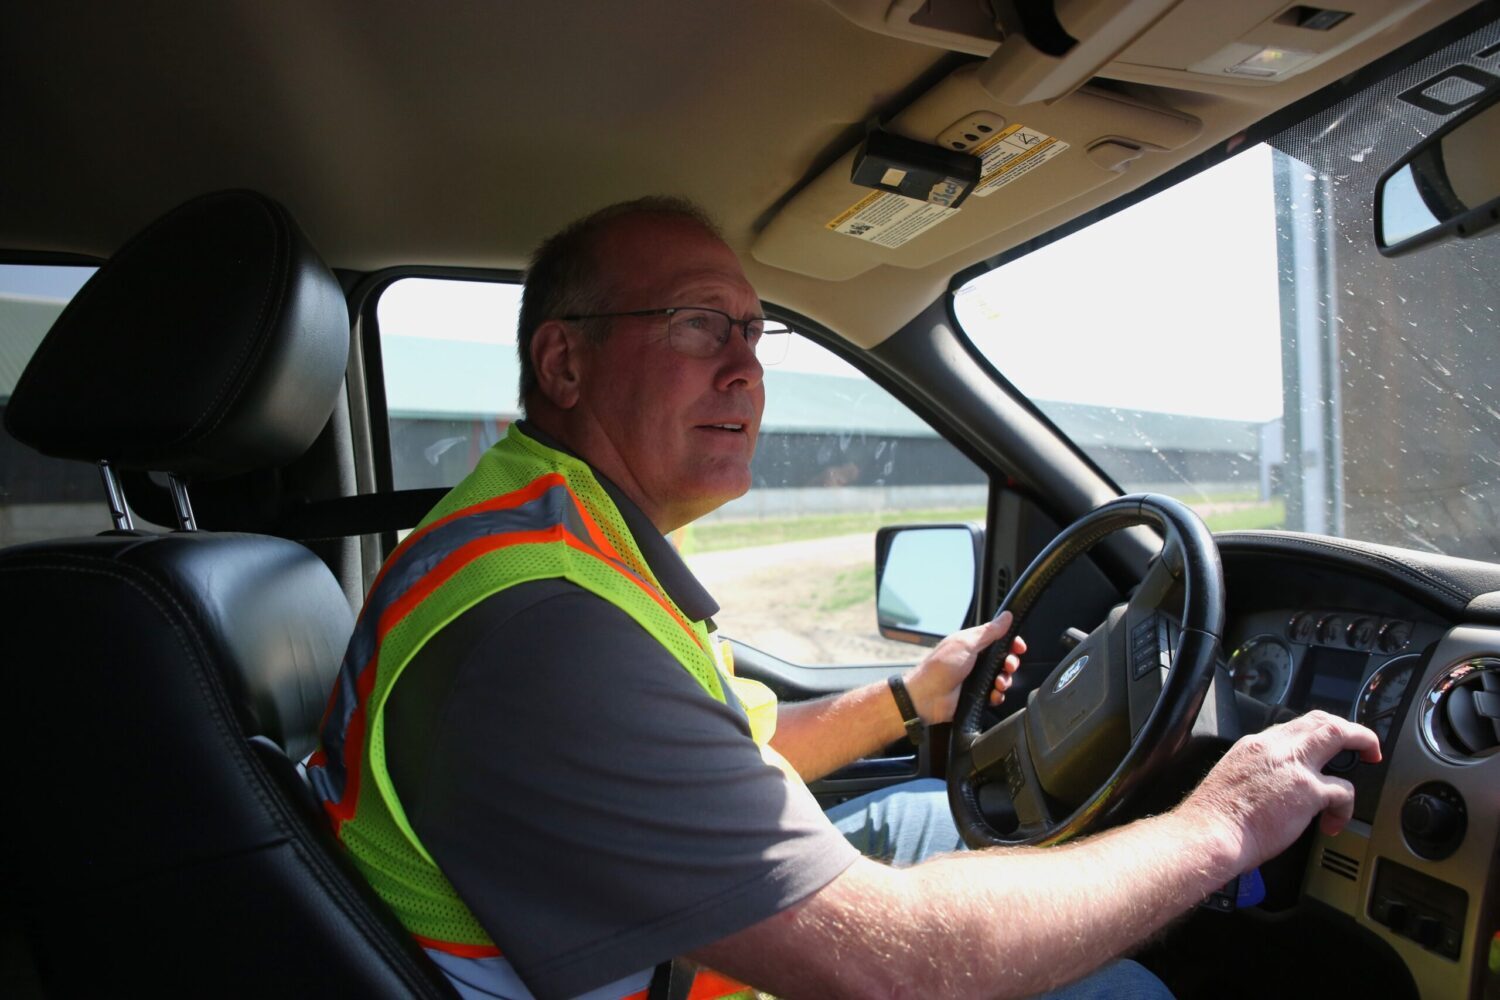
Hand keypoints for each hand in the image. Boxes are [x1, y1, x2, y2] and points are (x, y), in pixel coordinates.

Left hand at [904, 611, 1026, 724]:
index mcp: (973, 644)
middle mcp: (976, 660)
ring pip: (1003, 678)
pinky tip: (993, 695)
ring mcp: (977, 678)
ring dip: (1005, 680)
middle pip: (1005, 659)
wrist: (926, 697)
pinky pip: (996, 695)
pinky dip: (997, 695)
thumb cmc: (940, 667)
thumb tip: (1006, 616)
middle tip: (1008, 666)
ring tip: (998, 683)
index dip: (1012, 643)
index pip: (999, 640)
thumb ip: (988, 632)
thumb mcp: (966, 644)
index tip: (1019, 647)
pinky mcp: (978, 695)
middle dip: (1011, 663)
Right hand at [1178, 710, 1381, 872]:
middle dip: (1350, 729)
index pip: (1294, 726)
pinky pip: (1344, 791)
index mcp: (1254, 745)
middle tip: (1364, 744)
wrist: (1210, 832)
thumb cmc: (1216, 818)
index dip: (1317, 733)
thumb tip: (1276, 786)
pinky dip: (1346, 807)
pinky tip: (1334, 822)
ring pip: (1339, 736)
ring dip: (1362, 747)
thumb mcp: (1233, 779)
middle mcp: (1275, 747)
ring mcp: (1294, 766)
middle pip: (1322, 721)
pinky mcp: (1309, 792)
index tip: (1326, 744)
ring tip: (1369, 762)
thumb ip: (1257, 773)